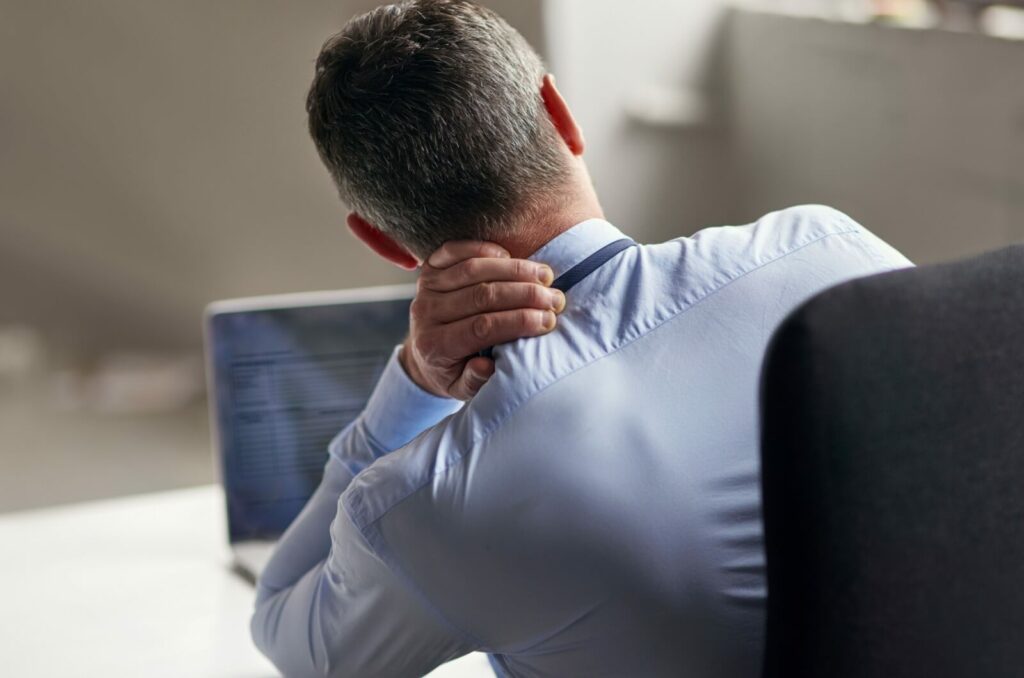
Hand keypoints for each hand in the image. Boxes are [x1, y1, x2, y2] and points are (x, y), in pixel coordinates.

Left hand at [401, 241, 564, 399]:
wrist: (422, 355)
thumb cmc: (451, 373)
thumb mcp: (461, 389)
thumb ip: (474, 382)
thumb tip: (487, 364)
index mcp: (436, 346)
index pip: (482, 328)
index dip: (518, 321)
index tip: (549, 320)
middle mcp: (427, 314)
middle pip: (481, 295)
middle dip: (525, 295)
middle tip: (555, 298)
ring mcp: (426, 288)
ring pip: (473, 270)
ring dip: (514, 269)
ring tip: (545, 275)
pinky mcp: (428, 269)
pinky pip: (454, 250)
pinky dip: (484, 249)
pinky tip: (510, 255)